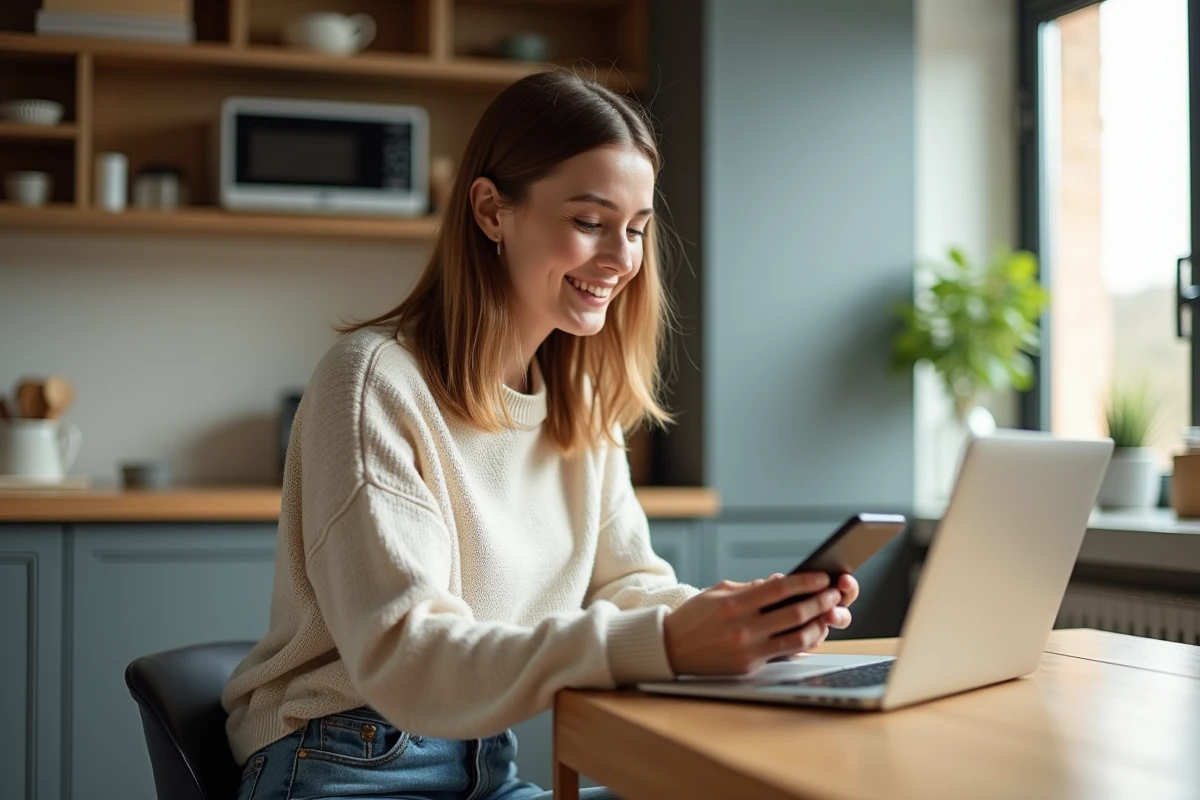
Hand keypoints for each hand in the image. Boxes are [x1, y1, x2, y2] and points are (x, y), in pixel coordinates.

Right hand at [663, 573, 842, 675]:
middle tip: (834, 594)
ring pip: (796, 638)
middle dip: (820, 602)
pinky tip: (812, 635)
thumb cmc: (695, 617)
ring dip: (817, 626)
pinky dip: (801, 644)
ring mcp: (748, 650)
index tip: (823, 577)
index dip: (805, 582)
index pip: (779, 588)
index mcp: (734, 604)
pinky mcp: (749, 667)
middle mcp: (743, 627)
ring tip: (828, 616)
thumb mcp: (718, 593)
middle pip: (793, 613)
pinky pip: (783, 654)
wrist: (670, 648)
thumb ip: (750, 588)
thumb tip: (781, 582)